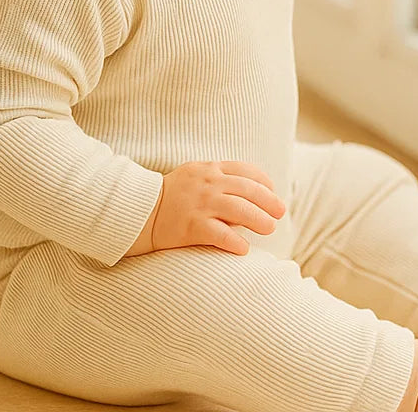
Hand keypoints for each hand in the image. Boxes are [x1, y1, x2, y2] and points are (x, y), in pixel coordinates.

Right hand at [125, 160, 285, 257]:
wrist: (137, 211)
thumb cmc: (170, 196)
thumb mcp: (195, 176)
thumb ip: (218, 180)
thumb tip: (248, 197)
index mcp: (210, 169)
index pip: (245, 170)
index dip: (263, 181)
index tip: (272, 192)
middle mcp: (207, 184)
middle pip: (248, 190)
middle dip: (268, 201)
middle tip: (281, 212)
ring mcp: (199, 204)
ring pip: (239, 209)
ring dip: (259, 219)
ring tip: (270, 228)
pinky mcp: (190, 226)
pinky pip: (219, 233)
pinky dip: (235, 241)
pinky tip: (244, 249)